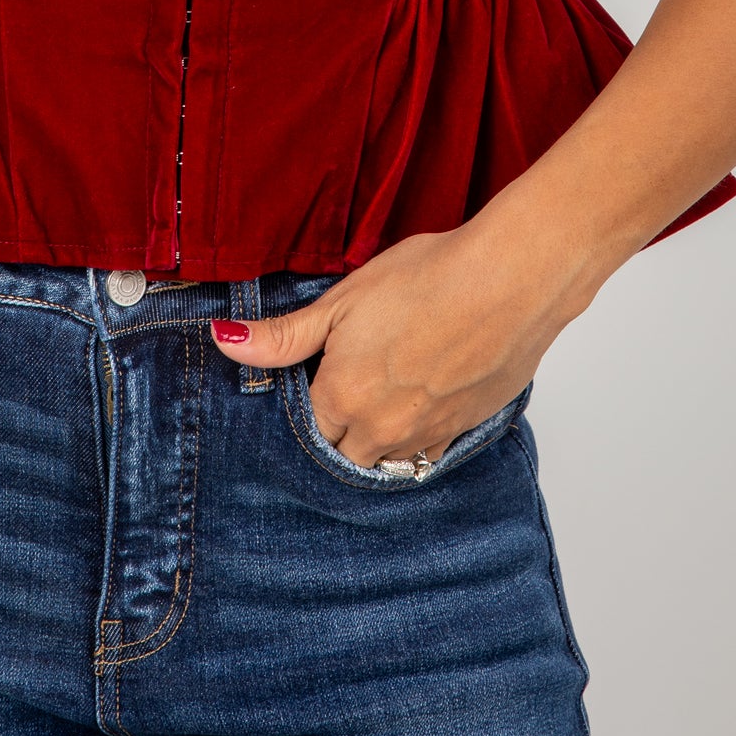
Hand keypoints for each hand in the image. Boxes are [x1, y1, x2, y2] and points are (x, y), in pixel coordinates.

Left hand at [211, 222, 577, 467]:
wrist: (511, 279)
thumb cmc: (428, 277)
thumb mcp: (343, 299)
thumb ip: (283, 335)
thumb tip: (223, 340)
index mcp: (342, 398)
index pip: (306, 426)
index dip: (309, 399)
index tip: (318, 373)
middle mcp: (381, 430)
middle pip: (342, 451)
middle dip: (339, 426)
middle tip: (350, 380)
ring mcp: (427, 436)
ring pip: (385, 457)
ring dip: (376, 435)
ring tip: (385, 386)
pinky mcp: (465, 430)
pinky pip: (427, 451)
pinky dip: (417, 434)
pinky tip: (422, 395)